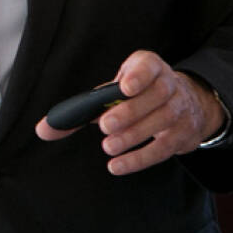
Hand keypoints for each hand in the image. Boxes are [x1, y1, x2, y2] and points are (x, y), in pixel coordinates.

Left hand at [34, 50, 224, 175]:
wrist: (188, 103)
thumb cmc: (139, 94)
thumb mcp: (115, 90)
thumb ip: (84, 107)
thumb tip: (44, 130)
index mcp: (150, 67)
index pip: (148, 66)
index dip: (138, 75)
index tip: (124, 87)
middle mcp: (169, 85)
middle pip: (155, 96)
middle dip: (129, 111)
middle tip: (105, 125)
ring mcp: (179, 110)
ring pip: (161, 121)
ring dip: (133, 136)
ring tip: (109, 146)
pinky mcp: (183, 135)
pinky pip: (163, 148)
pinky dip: (140, 158)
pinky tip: (118, 165)